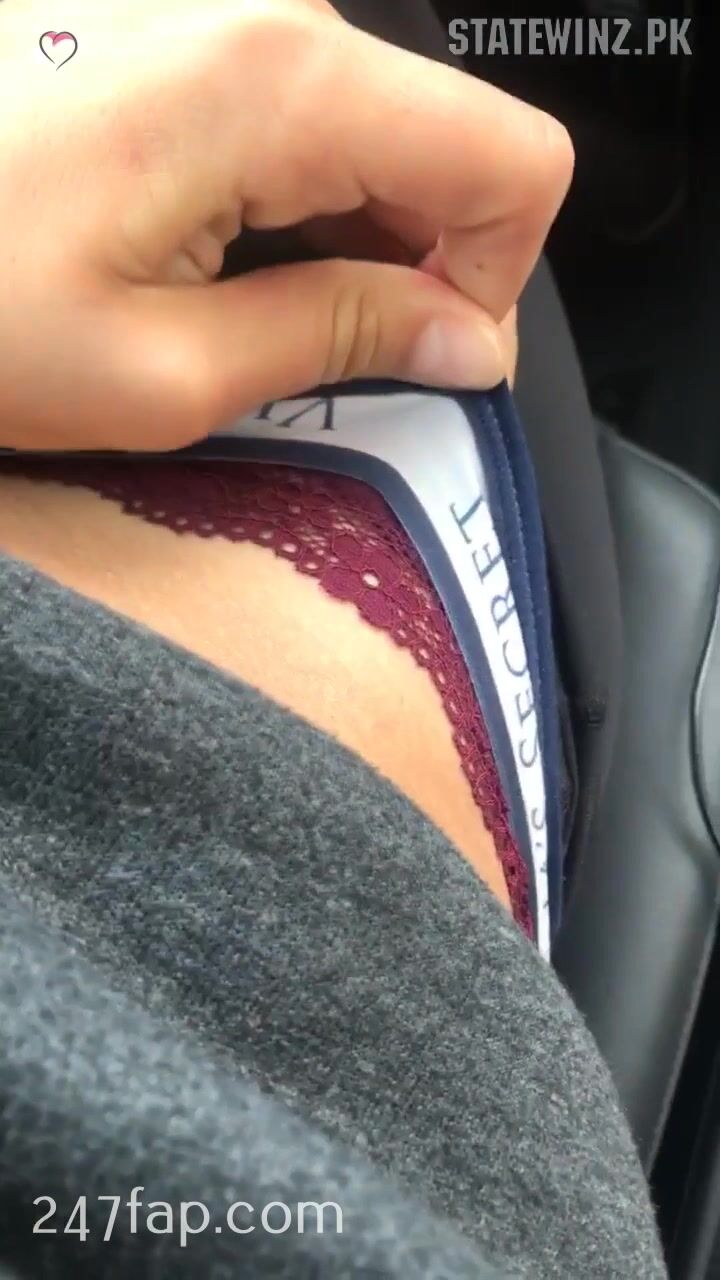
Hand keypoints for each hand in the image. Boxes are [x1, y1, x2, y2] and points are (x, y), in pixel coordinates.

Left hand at [0, 0, 571, 450]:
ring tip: (224, 303)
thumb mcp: (164, 374)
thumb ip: (340, 339)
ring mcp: (209, 5)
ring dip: (336, 234)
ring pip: (370, 129)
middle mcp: (255, 9)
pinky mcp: (167, 23)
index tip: (429, 350)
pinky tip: (202, 253)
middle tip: (310, 348)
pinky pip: (290, 110)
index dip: (496, 279)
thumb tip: (465, 339)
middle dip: (414, 260)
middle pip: (443, 139)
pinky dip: (282, 198)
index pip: (512, 162)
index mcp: (275, 82)